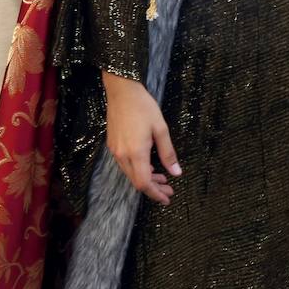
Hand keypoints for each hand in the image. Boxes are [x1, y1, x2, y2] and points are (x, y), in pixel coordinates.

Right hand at [103, 72, 179, 203]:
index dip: (156, 194)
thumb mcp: (160, 129)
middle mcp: (122, 155)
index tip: (167, 198)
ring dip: (145, 179)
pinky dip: (137, 169)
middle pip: (136, 182)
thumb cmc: (143, 106)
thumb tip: (176, 173)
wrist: (121, 90)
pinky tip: (148, 165)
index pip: (144, 184)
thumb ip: (168, 153)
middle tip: (168, 189)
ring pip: (130, 174)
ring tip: (161, 178)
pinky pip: (125, 164)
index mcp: (136, 152)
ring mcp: (115, 150)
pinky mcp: (112, 144)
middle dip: (153, 189)